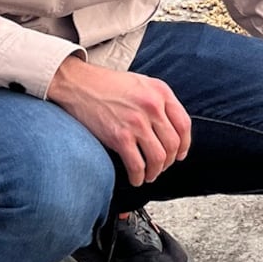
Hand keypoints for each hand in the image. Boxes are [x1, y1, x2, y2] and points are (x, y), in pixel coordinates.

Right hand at [48, 57, 191, 188]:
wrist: (77, 83)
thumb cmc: (107, 84)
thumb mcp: (141, 83)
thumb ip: (158, 100)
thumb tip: (171, 128)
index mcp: (161, 92)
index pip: (184, 124)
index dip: (185, 144)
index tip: (180, 154)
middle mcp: (152, 106)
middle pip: (173, 144)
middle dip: (169, 161)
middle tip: (162, 167)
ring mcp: (137, 122)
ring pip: (159, 158)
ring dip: (156, 172)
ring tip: (149, 175)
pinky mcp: (119, 136)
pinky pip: (137, 165)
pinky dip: (139, 177)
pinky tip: (136, 178)